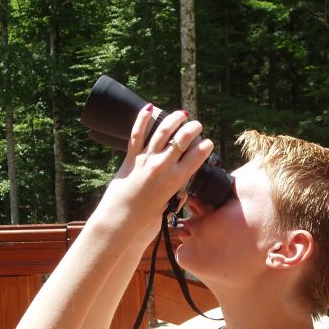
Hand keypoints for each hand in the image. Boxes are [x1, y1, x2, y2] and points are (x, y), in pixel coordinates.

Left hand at [96, 104, 213, 240]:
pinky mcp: (130, 158)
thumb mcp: (168, 206)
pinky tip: (150, 108)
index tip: (208, 143)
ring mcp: (145, 160)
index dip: (205, 147)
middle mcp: (162, 166)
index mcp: (175, 180)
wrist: (120, 221)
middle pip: (182, 139)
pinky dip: (143, 119)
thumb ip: (176, 194)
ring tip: (182, 114)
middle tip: (197, 125)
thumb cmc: (145, 219)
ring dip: (174, 120)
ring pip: (162, 131)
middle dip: (193, 129)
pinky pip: (137, 134)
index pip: (196, 156)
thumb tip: (181, 188)